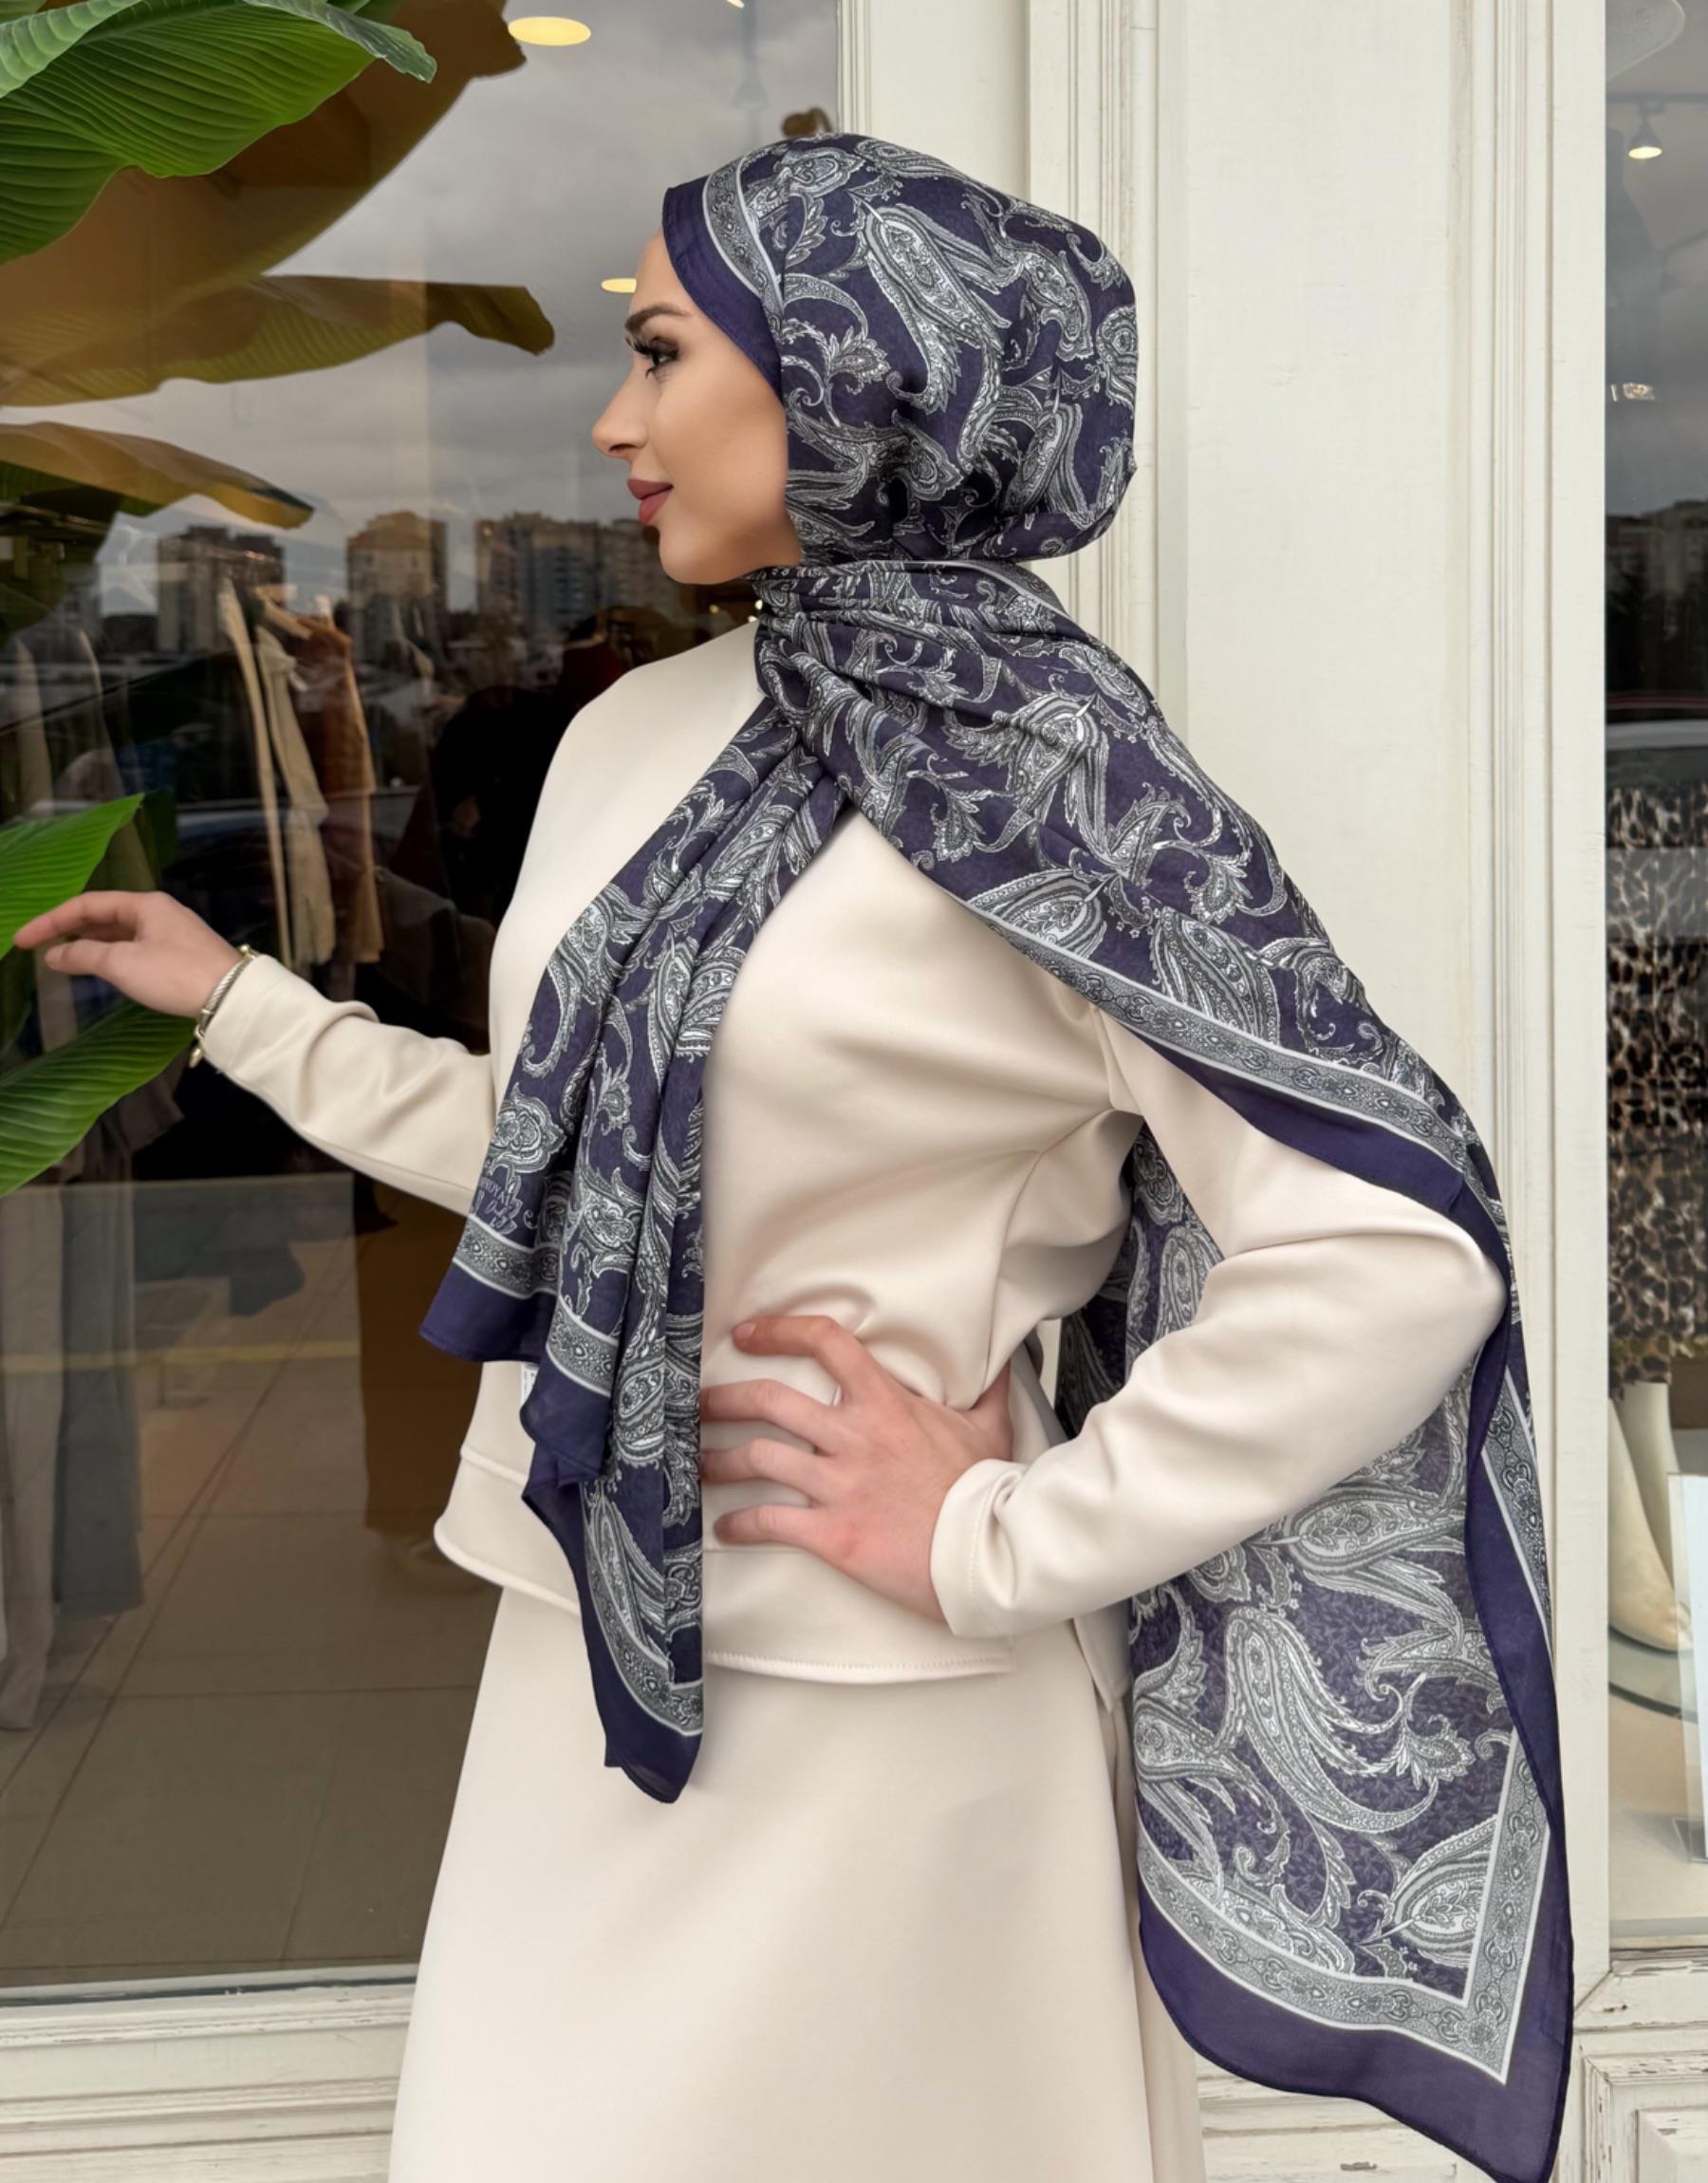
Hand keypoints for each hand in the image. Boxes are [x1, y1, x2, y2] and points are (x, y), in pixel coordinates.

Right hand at [13, 890, 241, 1019]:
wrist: (233, 997)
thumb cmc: (175, 974)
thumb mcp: (123, 963)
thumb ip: (84, 955)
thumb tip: (54, 955)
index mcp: (144, 903)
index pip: (87, 904)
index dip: (51, 920)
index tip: (23, 940)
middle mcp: (158, 911)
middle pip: (103, 914)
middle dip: (68, 929)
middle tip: (37, 946)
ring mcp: (171, 932)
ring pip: (119, 932)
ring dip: (89, 942)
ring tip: (60, 956)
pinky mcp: (180, 954)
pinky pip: (134, 946)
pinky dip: (110, 954)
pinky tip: (99, 966)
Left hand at [697, 1313, 1015, 1624]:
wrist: (988, 1552)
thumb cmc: (986, 1491)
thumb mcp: (990, 1426)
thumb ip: (985, 1388)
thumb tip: (998, 1357)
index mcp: (886, 1403)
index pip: (826, 1343)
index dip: (780, 1330)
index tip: (748, 1333)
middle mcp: (854, 1437)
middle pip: (770, 1401)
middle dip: (725, 1399)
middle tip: (700, 1403)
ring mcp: (839, 1485)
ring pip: (757, 1459)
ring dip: (718, 1460)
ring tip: (697, 1463)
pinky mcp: (832, 1534)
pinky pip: (770, 1521)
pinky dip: (740, 1523)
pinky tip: (725, 1527)